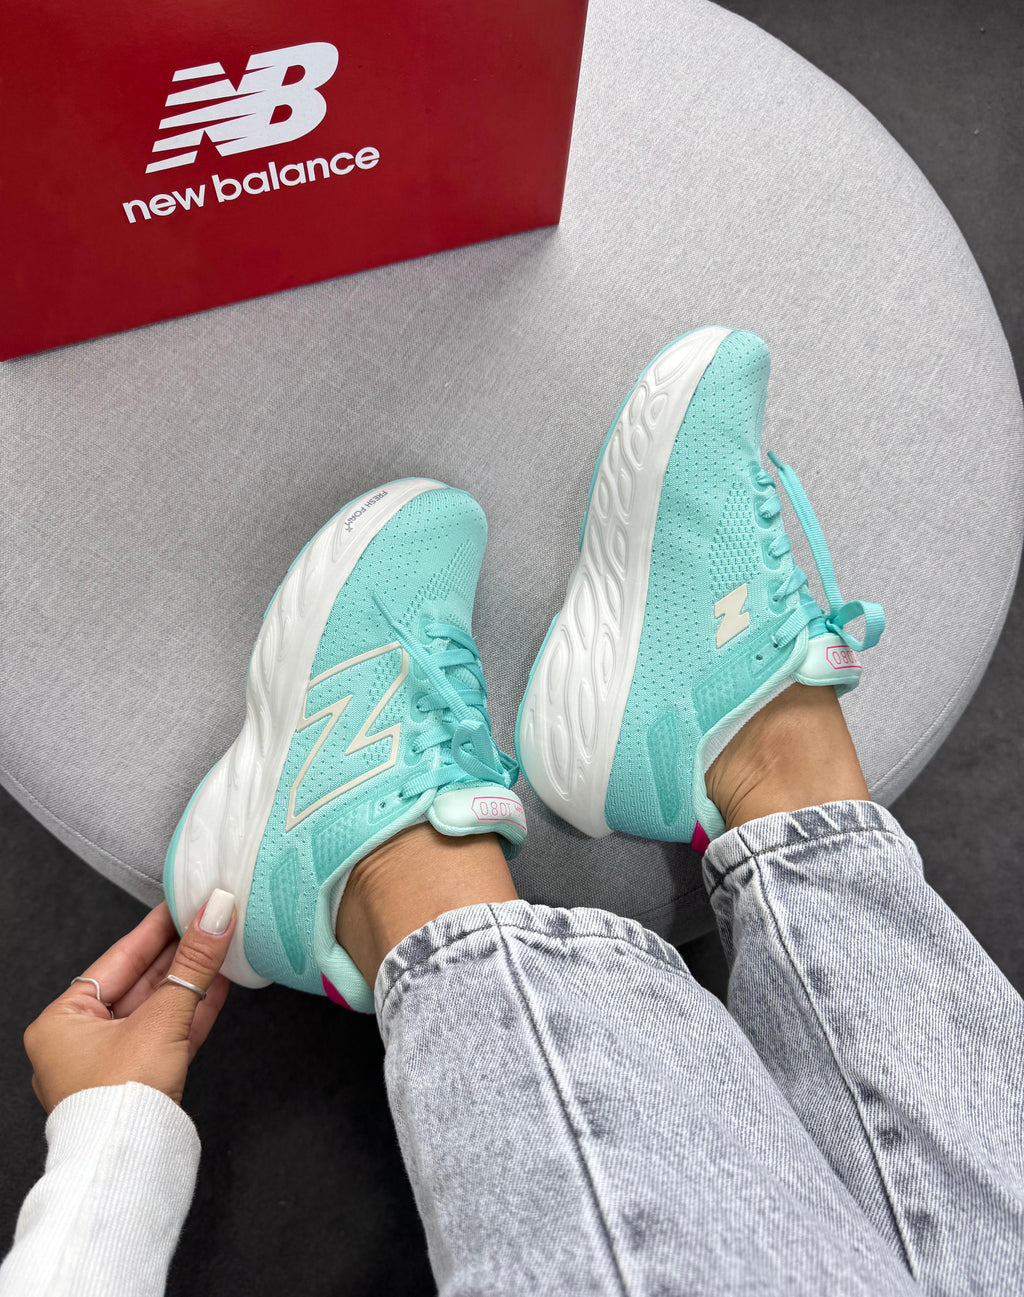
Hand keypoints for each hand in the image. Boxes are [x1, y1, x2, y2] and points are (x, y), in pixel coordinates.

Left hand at [23, 893, 235, 1112]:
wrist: (129, 1164)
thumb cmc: (121, 1098)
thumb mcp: (161, 1017)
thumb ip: (194, 964)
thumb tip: (216, 915)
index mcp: (61, 1021)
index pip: (117, 959)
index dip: (155, 929)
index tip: (182, 904)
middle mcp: (80, 1042)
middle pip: (139, 983)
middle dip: (179, 954)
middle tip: (209, 920)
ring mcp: (111, 1064)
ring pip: (157, 1009)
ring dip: (192, 980)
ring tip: (221, 946)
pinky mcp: (140, 1082)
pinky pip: (168, 1035)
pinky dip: (193, 1010)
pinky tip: (219, 985)